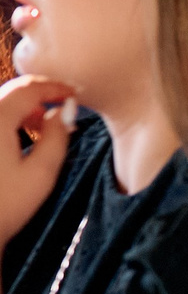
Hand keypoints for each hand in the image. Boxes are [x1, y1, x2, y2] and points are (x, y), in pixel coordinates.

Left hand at [0, 76, 74, 248]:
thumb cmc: (5, 206)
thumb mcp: (42, 172)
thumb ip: (57, 135)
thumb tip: (63, 112)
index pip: (28, 88)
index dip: (55, 87)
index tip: (75, 95)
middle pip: (10, 92)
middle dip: (38, 96)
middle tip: (62, 110)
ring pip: (0, 104)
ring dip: (22, 108)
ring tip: (41, 126)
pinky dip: (8, 119)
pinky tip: (18, 137)